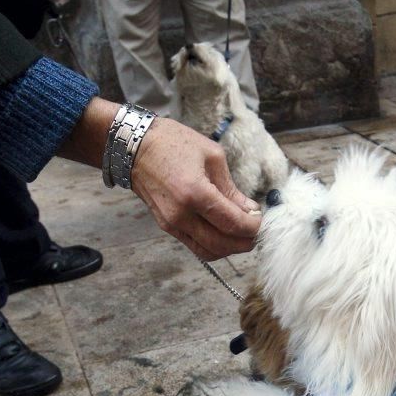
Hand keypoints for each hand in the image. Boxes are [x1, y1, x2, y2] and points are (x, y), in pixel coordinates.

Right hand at [130, 118, 260, 259]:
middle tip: (256, 231)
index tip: (261, 221)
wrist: (134, 147)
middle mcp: (181, 214)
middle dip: (245, 242)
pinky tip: (223, 233)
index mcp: (195, 192)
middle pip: (221, 244)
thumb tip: (249, 210)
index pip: (232, 223)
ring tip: (242, 234)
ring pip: (208, 251)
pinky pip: (194, 246)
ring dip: (229, 248)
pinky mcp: (166, 226)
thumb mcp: (212, 156)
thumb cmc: (173, 143)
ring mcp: (171, 223)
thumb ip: (231, 188)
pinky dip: (213, 245)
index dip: (253, 227)